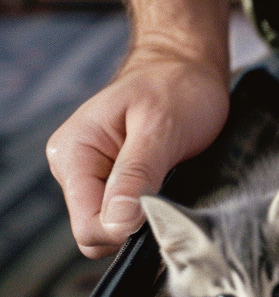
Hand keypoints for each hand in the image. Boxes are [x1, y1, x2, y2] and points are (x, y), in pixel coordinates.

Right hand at [47, 0, 233, 258]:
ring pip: (116, 225)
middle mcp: (75, 168)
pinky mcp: (115, 179)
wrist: (186, 65)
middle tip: (170, 188)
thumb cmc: (175, 86)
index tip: (161, 209)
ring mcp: (94, 175)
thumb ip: (136, 176)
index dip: (126, 230)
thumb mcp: (161, 129)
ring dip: (147, 213)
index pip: (87, 226)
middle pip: (99, 231)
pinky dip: (152, 206)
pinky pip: (129, 212)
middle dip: (137, 222)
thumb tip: (116, 224)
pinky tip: (169, 181)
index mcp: (74, 154)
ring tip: (171, 177)